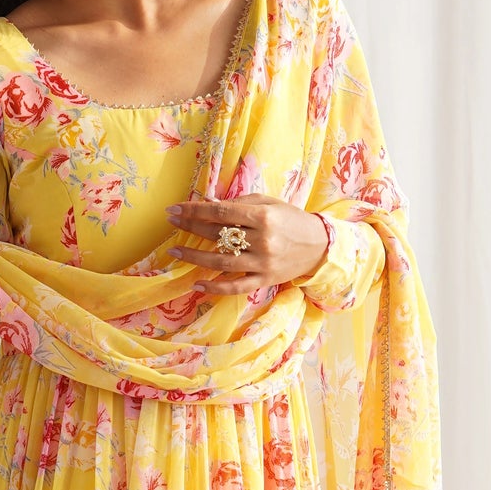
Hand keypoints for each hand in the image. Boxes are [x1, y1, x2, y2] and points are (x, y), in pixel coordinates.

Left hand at [165, 195, 329, 296]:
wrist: (319, 246)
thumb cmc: (291, 220)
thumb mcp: (269, 203)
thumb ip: (239, 202)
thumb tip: (207, 201)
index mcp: (264, 217)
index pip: (222, 212)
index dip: (196, 210)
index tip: (176, 208)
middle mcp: (262, 241)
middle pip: (219, 235)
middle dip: (191, 227)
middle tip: (171, 222)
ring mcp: (263, 264)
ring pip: (222, 262)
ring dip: (195, 257)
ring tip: (175, 251)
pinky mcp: (264, 281)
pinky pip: (236, 287)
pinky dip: (215, 288)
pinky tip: (197, 283)